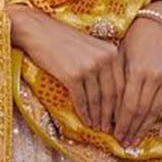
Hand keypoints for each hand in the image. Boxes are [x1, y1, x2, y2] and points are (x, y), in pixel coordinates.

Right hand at [9, 5, 122, 133]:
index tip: (122, 117)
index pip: (123, 83)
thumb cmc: (62, 41)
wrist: (38, 31)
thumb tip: (112, 94)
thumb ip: (104, 65)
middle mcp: (104, 58)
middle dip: (113, 115)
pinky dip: (85, 113)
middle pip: (113, 94)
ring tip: (99, 129)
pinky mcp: (73, 75)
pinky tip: (86, 122)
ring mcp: (89, 66)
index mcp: (112, 51)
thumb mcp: (91, 48)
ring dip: (99, 117)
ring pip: (98, 99)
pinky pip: (82, 99)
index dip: (123, 104)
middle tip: (113, 130)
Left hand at [115, 9, 161, 147]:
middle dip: (131, 129)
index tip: (114, 135)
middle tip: (123, 143)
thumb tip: (107, 108)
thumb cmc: (133, 40)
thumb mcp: (119, 56)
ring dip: (145, 129)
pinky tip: (160, 134)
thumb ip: (116, 81)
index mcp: (136, 71)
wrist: (159, 24)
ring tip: (136, 141)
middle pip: (141, 111)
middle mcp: (154, 77)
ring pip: (156, 111)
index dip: (121, 123)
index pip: (128, 105)